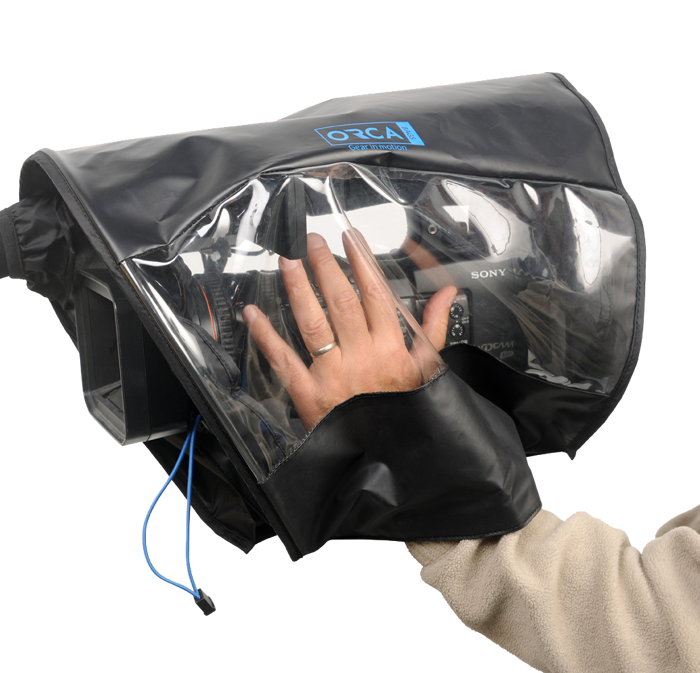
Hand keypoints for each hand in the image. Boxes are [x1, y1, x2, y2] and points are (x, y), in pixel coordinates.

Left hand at [243, 231, 456, 430]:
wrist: (395, 461)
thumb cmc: (408, 412)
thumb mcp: (429, 370)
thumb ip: (433, 327)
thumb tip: (447, 294)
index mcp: (391, 348)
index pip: (375, 294)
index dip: (361, 262)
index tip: (349, 238)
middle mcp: (362, 357)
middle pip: (340, 301)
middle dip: (324, 266)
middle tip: (311, 240)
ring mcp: (333, 375)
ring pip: (312, 322)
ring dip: (298, 288)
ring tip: (287, 260)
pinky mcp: (309, 395)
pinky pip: (284, 361)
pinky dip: (265, 336)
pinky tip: (252, 313)